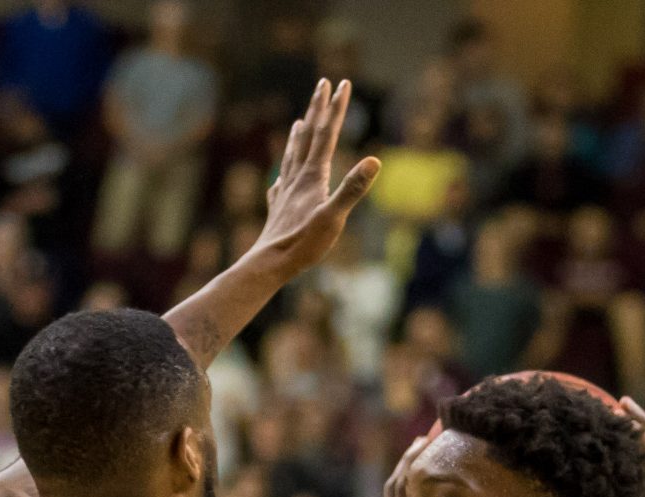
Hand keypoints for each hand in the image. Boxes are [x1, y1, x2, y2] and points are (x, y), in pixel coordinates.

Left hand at [247, 81, 379, 276]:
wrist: (269, 264)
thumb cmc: (304, 244)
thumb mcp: (334, 218)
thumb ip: (353, 189)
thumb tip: (375, 161)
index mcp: (312, 176)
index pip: (327, 134)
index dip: (336, 108)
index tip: (342, 83)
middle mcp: (296, 178)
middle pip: (308, 136)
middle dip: (317, 109)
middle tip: (322, 85)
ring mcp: (285, 192)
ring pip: (292, 156)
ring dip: (298, 136)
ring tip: (298, 122)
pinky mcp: (278, 209)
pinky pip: (280, 183)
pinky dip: (283, 171)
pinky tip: (279, 177)